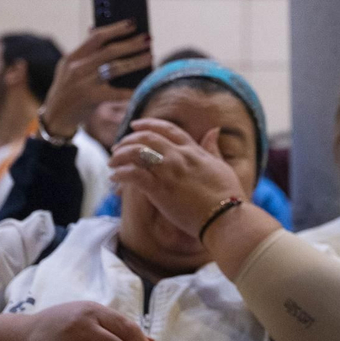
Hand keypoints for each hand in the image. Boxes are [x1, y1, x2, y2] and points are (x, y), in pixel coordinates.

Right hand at [39, 22, 151, 137]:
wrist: (55, 118)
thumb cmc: (69, 91)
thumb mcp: (70, 69)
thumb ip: (85, 53)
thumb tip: (100, 30)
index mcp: (72, 57)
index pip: (96, 37)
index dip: (116, 29)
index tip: (133, 24)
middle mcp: (76, 68)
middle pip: (109, 51)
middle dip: (131, 44)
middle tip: (148, 39)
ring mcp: (83, 83)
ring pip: (115, 68)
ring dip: (136, 61)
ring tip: (150, 56)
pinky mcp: (90, 99)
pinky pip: (117, 92)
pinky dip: (132, 89)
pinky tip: (144, 85)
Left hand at [108, 119, 245, 236]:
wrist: (224, 216)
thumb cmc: (227, 194)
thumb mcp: (222, 165)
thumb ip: (213, 148)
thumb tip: (214, 130)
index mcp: (193, 150)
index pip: (168, 130)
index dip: (149, 124)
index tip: (135, 125)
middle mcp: (179, 157)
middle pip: (147, 138)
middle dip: (128, 140)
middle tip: (117, 147)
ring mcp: (168, 172)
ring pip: (136, 153)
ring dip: (120, 155)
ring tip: (112, 162)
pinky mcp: (159, 190)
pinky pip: (133, 175)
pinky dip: (121, 173)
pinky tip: (114, 177)